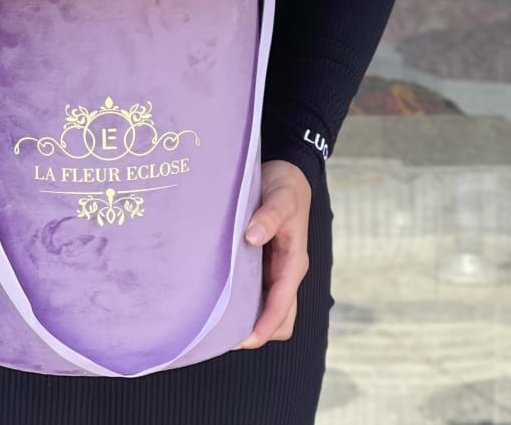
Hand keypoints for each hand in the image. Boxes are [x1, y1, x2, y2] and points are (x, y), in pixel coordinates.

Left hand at [234, 159, 312, 349]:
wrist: (287, 172)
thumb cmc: (285, 186)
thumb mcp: (280, 197)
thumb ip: (269, 216)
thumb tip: (252, 237)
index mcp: (294, 262)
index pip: (283, 305)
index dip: (265, 324)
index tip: (246, 338)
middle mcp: (285, 271)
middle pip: (279, 317)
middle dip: (256, 331)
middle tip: (222, 336)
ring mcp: (275, 269)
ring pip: (266, 307)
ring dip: (248, 318)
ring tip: (217, 322)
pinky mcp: (263, 262)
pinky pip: (255, 291)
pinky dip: (242, 301)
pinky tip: (219, 297)